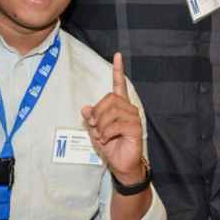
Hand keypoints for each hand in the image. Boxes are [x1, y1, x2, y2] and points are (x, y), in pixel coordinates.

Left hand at [81, 53, 144, 184]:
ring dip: (101, 125)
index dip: (118, 70)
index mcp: (120, 107)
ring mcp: (133, 118)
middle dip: (97, 112)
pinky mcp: (135, 129)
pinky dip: (107, 132)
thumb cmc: (111, 146)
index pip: (119, 85)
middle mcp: (128, 109)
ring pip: (111, 111)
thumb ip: (90, 119)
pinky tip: (107, 139)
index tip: (117, 55)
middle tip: (94, 126)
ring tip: (102, 136)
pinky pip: (116, 124)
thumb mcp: (95, 131)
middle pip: (109, 99)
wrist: (121, 164)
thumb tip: (85, 108)